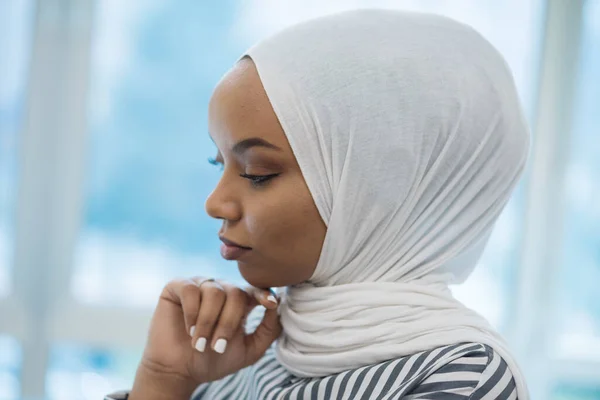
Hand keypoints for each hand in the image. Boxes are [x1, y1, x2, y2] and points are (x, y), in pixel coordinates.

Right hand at [130, 278, 281, 398]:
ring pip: (214, 292)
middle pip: (235, 293)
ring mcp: (201, 286)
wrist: (179, 371)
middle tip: (217, 346)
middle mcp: (222, 290)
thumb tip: (278, 306)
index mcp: (240, 302)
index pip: (256, 290)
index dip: (264, 293)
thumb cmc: (214, 361)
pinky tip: (188, 329)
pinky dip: (192, 312)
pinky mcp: (178, 286)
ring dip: (208, 322)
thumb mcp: (249, 351)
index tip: (271, 303)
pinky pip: (191, 290)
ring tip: (199, 343)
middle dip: (228, 323)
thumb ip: (268, 330)